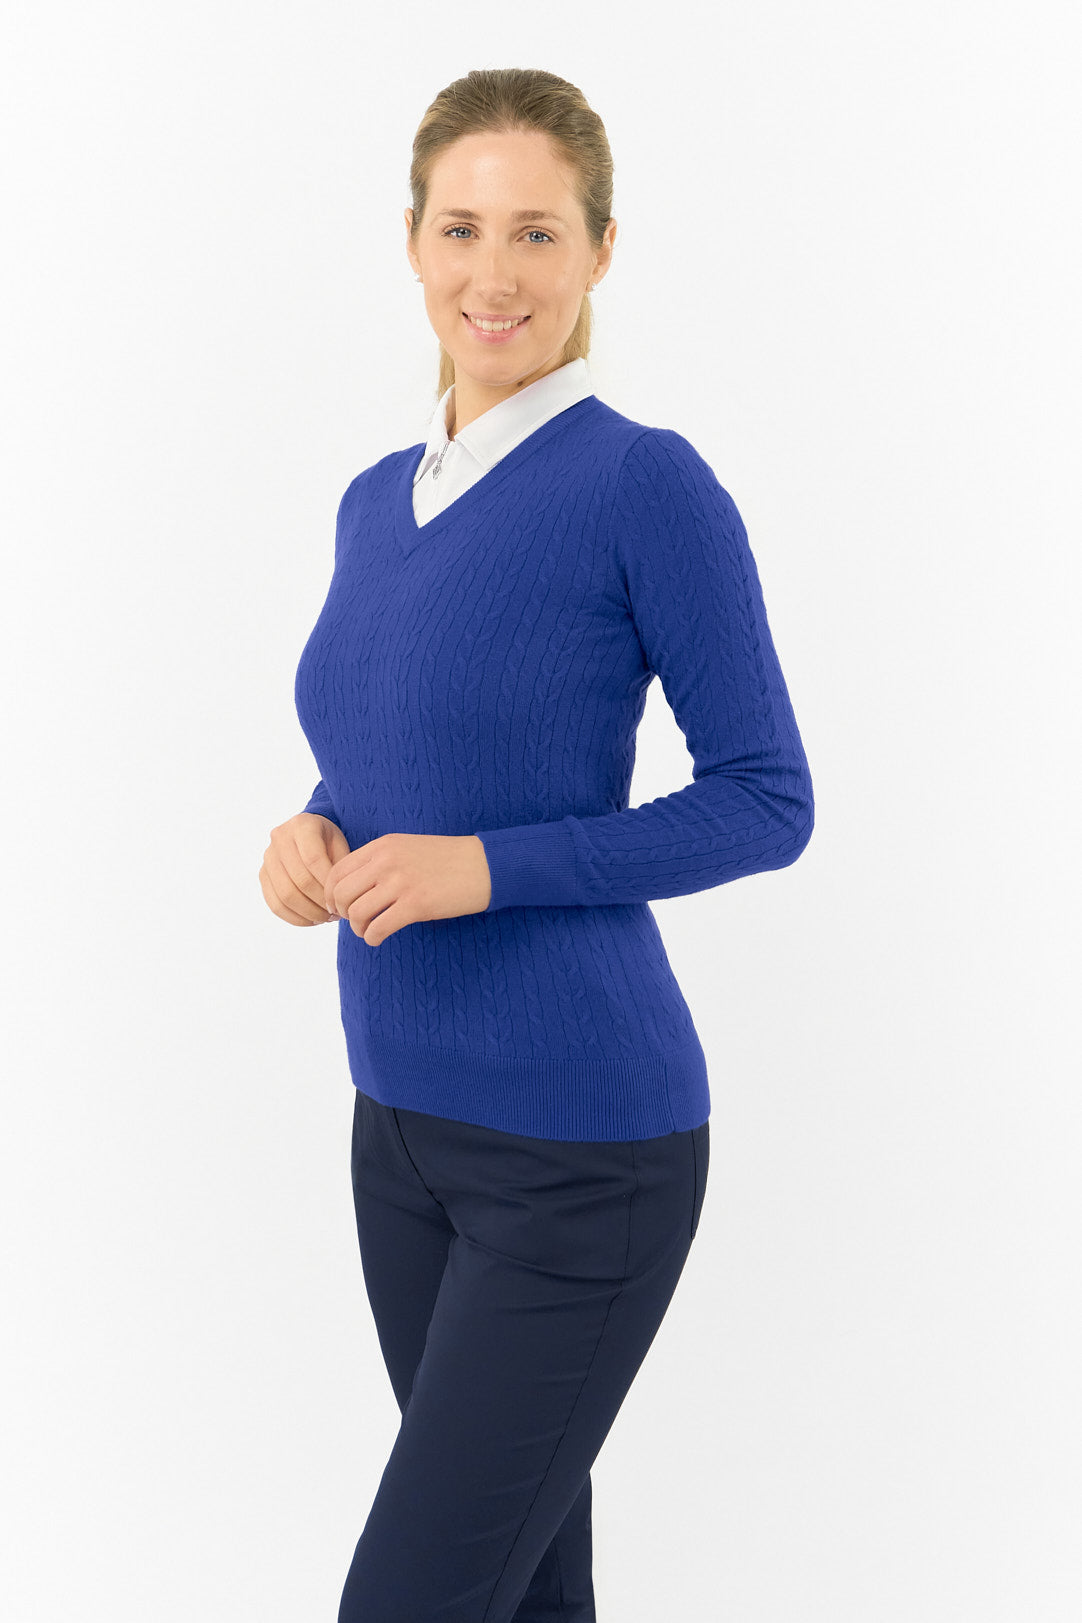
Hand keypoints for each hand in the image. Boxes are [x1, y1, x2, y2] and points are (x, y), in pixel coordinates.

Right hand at [260, 812, 350, 925]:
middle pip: (299, 880)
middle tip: (337, 913)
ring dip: (309, 913)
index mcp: (302, 825)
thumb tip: (339, 899)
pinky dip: (295, 918)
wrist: (308, 834)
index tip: (342, 898)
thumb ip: (341, 867)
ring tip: (327, 918)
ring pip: (286, 895)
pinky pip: (275, 904)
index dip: (328, 884)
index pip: (313, 859)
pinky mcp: (262, 875)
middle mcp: (280, 838)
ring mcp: (268, 857)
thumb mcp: (340, 845)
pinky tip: (313, 920)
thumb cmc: (329, 841)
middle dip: (321, 902)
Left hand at [324, 832, 491, 944]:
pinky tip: (378, 938)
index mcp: (382, 846)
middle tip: (353, 920)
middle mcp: (386, 862)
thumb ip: (380, 861)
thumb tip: (353, 888)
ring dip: (357, 928)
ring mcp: (400, 883)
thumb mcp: (408, 848)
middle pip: (341, 893)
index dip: (331, 894)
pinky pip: (377, 928)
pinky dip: (372, 938)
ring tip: (368, 930)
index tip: (339, 906)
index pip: (337, 871)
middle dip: (342, 912)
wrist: (485, 865)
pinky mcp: (415, 905)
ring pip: (356, 913)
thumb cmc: (448, 859)